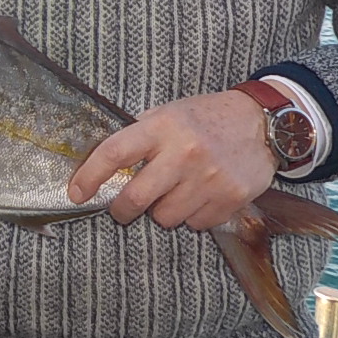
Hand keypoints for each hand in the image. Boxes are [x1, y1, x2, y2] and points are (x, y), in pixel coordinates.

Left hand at [68, 89, 277, 230]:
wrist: (261, 122)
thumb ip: (140, 135)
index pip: (114, 153)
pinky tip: (199, 196)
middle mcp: (184, 153)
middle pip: (136, 198)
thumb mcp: (169, 113)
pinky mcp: (231, 198)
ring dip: (162, 212)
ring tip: (173, 193)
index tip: (76, 192)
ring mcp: (209, 178)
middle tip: (122, 209)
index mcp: (162, 127)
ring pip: (165, 217)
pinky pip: (196, 224)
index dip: (89, 176)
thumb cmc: (206, 117)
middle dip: (122, 209)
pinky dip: (191, 216)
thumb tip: (104, 164)